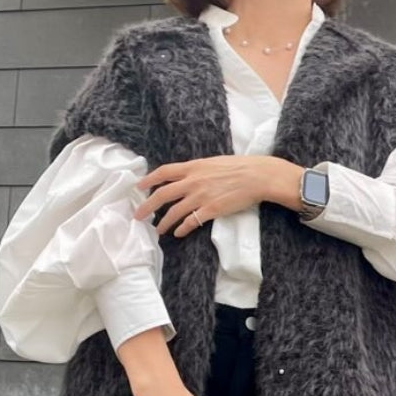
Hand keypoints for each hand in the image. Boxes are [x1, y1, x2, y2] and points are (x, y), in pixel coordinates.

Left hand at [133, 155, 288, 239]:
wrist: (256, 176)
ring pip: (174, 212)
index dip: (148, 180)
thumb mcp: (212, 163)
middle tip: (138, 216)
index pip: (163, 172)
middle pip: (162, 195)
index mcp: (193, 167)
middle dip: (147, 207)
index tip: (138, 187)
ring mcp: (201, 196)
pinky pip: (191, 222)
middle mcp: (192, 181)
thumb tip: (187, 177)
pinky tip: (179, 233)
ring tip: (159, 230)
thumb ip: (197, 170)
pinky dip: (182, 229)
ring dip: (164, 223)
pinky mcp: (211, 210)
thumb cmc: (238, 167)